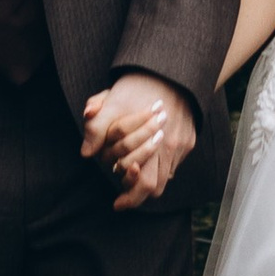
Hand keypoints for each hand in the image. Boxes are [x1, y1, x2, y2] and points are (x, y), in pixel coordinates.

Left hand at [80, 71, 195, 211]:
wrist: (171, 70)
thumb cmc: (138, 85)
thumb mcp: (113, 101)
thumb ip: (97, 126)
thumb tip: (86, 153)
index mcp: (148, 138)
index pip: (138, 180)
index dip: (127, 197)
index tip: (116, 204)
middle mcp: (166, 146)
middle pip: (153, 186)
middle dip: (135, 195)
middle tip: (122, 199)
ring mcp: (180, 145)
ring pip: (164, 179)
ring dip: (147, 183)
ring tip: (131, 183)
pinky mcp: (188, 142)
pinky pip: (173, 166)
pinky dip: (159, 169)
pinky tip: (147, 164)